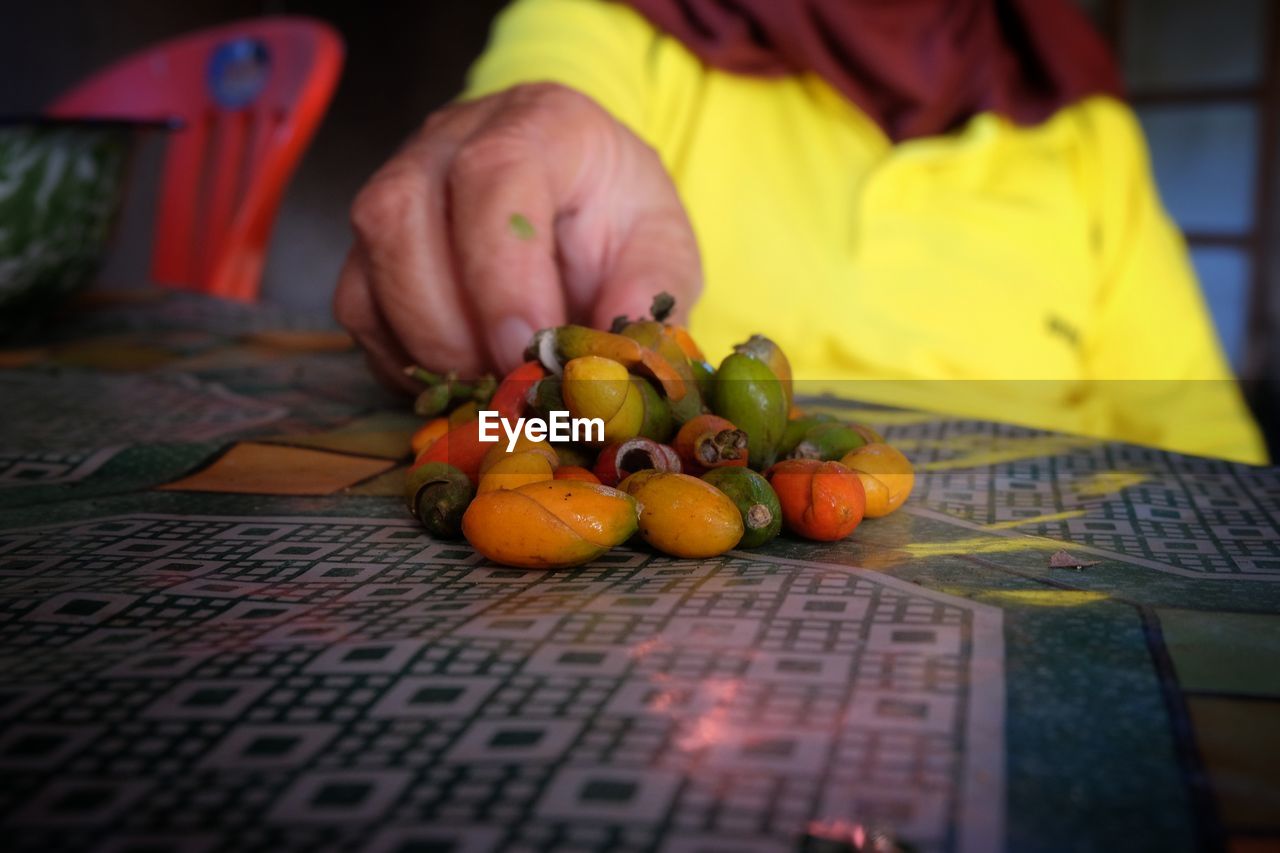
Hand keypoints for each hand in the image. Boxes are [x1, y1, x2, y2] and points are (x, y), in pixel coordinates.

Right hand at [335, 82, 701, 389]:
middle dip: (450, 323)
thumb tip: (611, 359)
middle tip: (504, 381)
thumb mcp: (662, 250)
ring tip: (485, 384)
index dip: (501, 273)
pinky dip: (400, 357)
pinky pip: (357, 306)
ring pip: (369, 265)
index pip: (493, 174)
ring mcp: (397, 185)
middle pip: (401, 215)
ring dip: (423, 345)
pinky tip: (455, 377)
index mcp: (539, 123)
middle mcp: (450, 139)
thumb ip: (649, 294)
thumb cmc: (619, 222)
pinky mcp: (372, 244)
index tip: (527, 347)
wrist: (581, 202)